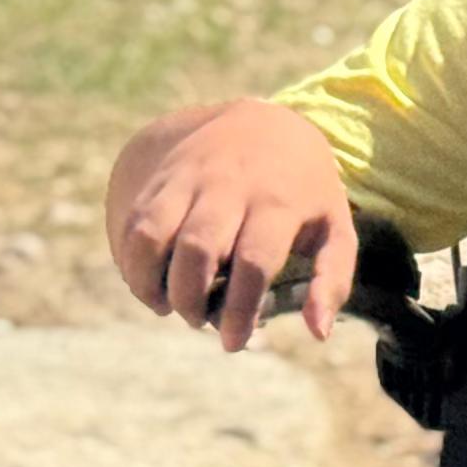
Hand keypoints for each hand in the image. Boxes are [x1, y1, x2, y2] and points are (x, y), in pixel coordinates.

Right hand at [108, 101, 358, 352]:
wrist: (264, 123)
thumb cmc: (303, 190)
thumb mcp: (334, 226)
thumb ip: (332, 279)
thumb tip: (317, 333)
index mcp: (278, 202)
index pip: (254, 261)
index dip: (240, 310)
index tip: (233, 343)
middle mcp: (230, 186)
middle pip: (198, 250)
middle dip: (190, 299)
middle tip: (199, 320)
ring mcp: (190, 178)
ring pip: (154, 233)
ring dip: (151, 282)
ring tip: (166, 305)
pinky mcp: (163, 178)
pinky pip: (134, 223)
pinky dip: (132, 262)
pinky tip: (149, 284)